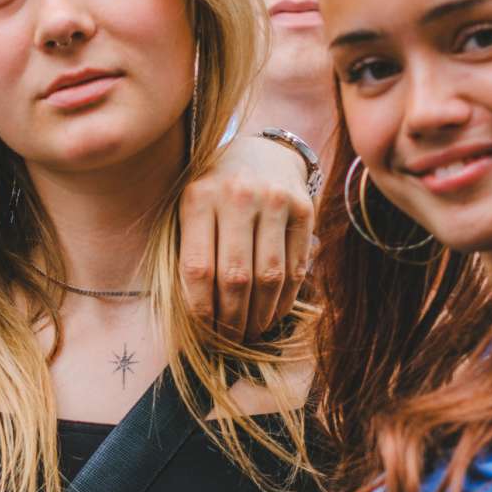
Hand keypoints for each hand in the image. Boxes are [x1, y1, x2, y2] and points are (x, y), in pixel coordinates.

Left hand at [180, 133, 314, 341]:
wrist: (263, 152)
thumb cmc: (216, 191)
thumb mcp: (189, 206)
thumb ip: (188, 249)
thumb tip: (194, 316)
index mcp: (198, 197)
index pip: (198, 268)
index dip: (201, 309)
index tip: (204, 330)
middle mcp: (237, 195)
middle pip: (235, 277)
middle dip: (233, 319)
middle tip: (231, 339)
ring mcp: (274, 200)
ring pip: (269, 276)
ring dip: (261, 314)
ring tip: (252, 331)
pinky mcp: (304, 209)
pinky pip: (296, 266)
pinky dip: (285, 298)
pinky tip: (274, 312)